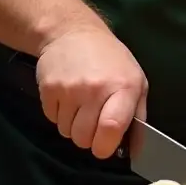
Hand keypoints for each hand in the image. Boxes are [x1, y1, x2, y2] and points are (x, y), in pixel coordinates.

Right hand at [35, 26, 146, 158]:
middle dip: (88, 137)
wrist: (72, 31)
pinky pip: (52, 120)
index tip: (105, 146)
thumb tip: (134, 152)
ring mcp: (69, 89)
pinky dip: (59, 114)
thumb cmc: (110, 59)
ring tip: (79, 104)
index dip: (106, 146)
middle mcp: (95, 89)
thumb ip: (137, 116)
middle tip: (92, 120)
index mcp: (123, 87)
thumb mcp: (135, 81)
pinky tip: (66, 96)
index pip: (111, 128)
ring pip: (66, 132)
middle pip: (84, 138)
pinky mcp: (48, 89)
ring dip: (72, 125)